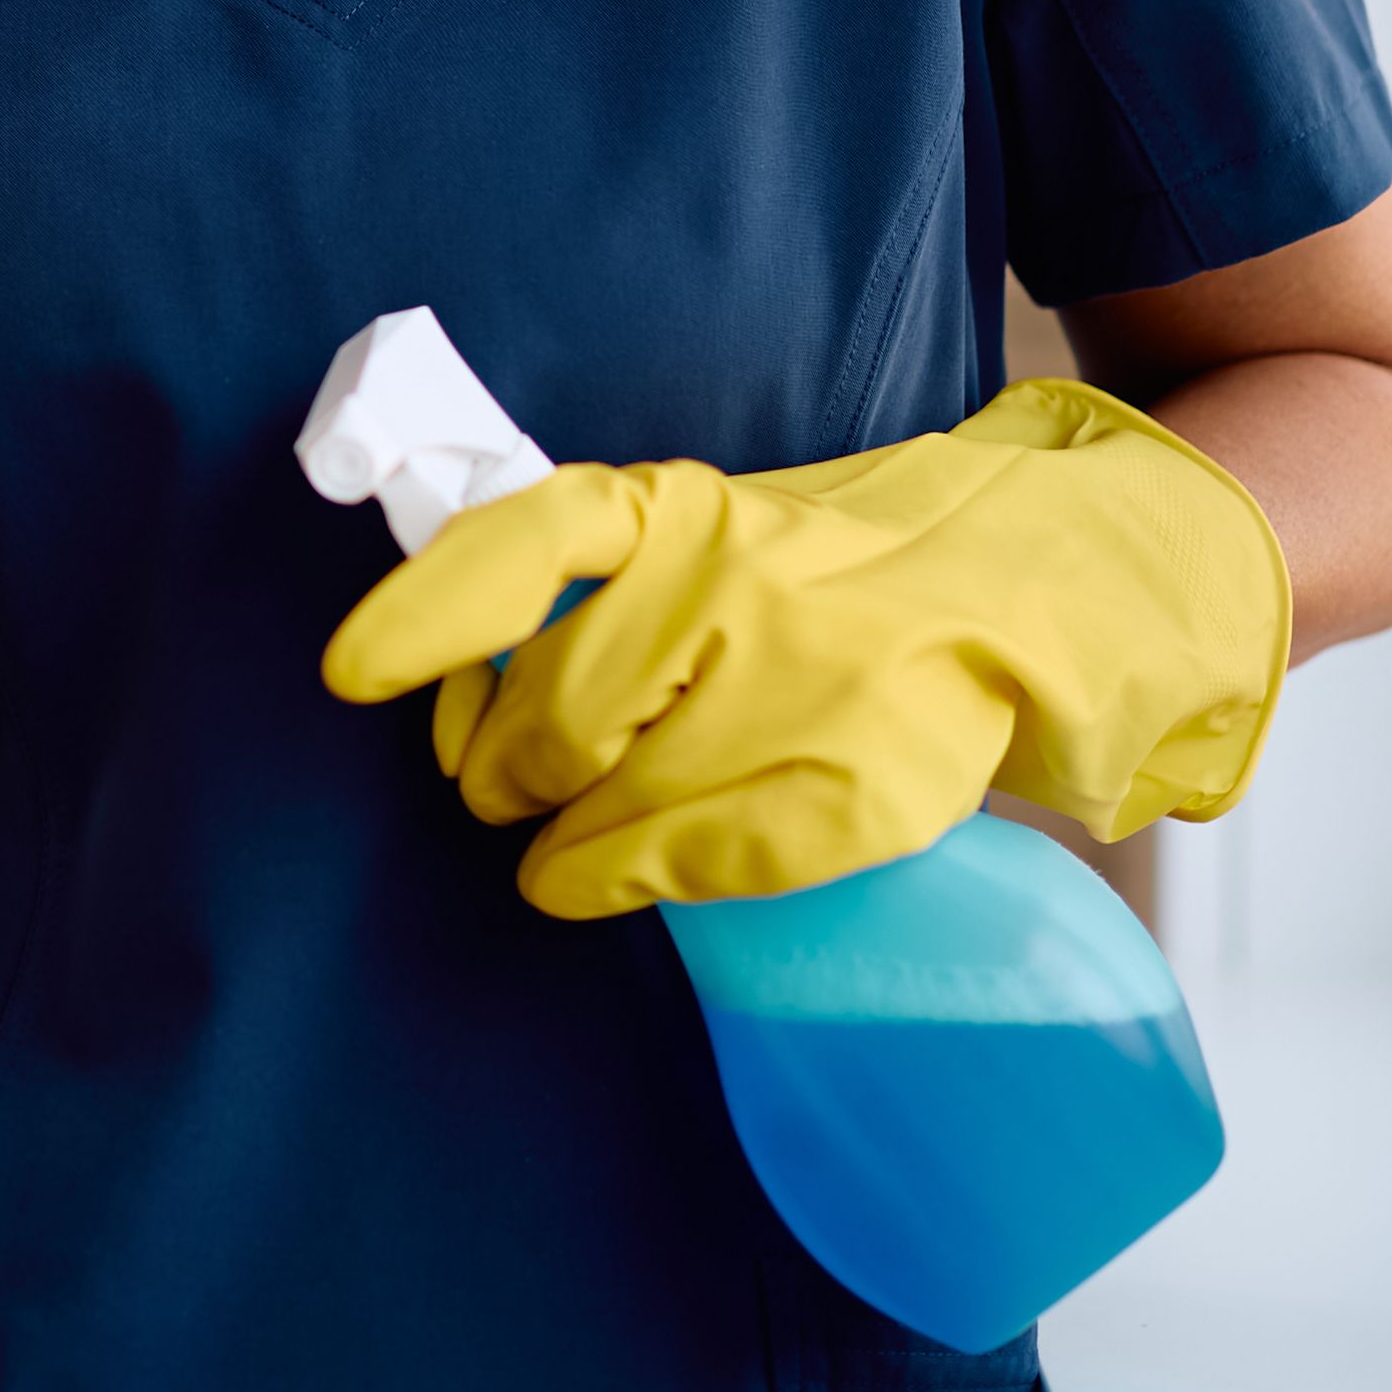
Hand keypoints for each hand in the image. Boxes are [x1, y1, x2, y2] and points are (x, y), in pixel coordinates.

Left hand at [317, 379, 1291, 919]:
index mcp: (682, 510)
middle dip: (504, 769)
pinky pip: (694, 863)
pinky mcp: (860, 787)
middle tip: (508, 784)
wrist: (1042, 588)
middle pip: (548, 715)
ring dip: (558, 841)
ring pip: (611, 799)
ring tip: (558, 845)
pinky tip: (603, 880)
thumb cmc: (836, 574)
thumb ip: (595, 593)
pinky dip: (625, 881)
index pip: (524, 542)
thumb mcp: (710, 533)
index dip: (426, 612)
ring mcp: (806, 687)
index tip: (349, 673)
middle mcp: (737, 585)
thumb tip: (460, 689)